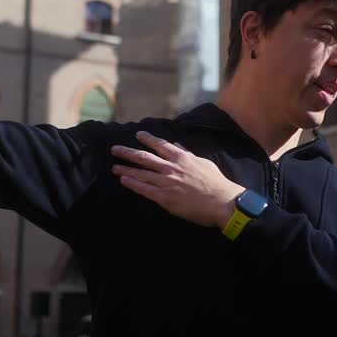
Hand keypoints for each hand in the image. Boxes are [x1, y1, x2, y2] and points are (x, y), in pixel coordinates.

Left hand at [111, 131, 244, 228]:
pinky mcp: (164, 197)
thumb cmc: (215, 182)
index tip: (138, 135)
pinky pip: (144, 189)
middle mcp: (171, 167)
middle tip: (115, 149)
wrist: (220, 201)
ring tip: (115, 167)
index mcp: (181, 157)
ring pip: (141, 173)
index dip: (148, 139)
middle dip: (128, 153)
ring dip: (126, 169)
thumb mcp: (203, 162)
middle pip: (144, 157)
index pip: (160, 145)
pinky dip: (133, 184)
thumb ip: (187, 153)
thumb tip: (176, 146)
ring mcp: (166, 182)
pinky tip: (124, 180)